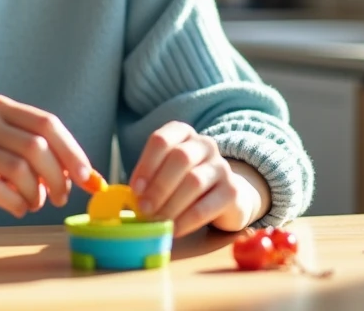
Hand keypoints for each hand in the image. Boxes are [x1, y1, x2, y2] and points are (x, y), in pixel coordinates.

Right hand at [0, 94, 93, 222]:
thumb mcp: (0, 143)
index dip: (71, 151)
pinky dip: (15, 204)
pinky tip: (16, 208)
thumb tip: (87, 176)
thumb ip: (37, 152)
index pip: (46, 124)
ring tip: (32, 203)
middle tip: (59, 198)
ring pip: (19, 171)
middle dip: (57, 177)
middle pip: (36, 148)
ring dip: (35, 194)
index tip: (85, 177)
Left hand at [129, 121, 269, 236]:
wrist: (228, 197)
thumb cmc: (186, 183)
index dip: (146, 165)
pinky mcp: (232, 191)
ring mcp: (222, 166)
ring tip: (158, 220)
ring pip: (194, 181)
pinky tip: (175, 230)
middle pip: (179, 158)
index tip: (135, 189)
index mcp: (183, 134)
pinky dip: (186, 220)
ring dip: (171, 204)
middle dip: (158, 186)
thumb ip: (149, 180)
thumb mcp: (166, 174)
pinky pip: (206, 206)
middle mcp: (204, 145)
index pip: (161, 140)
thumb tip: (130, 197)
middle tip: (144, 209)